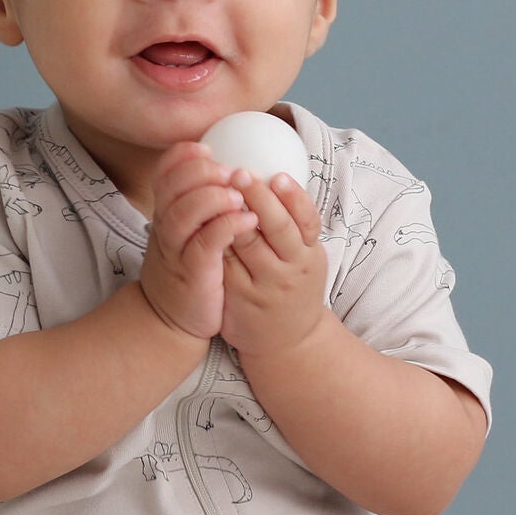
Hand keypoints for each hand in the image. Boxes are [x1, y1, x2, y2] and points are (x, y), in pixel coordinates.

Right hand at [138, 143, 257, 339]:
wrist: (171, 321)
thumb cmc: (189, 270)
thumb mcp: (188, 234)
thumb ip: (199, 204)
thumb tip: (228, 169)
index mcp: (166, 212)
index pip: (165, 173)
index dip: (182, 157)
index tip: (206, 148)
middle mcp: (166, 227)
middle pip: (173, 188)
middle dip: (200, 172)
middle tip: (228, 170)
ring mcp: (176, 250)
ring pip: (184, 214)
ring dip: (213, 198)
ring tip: (239, 195)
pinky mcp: (192, 273)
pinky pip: (205, 245)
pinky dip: (226, 227)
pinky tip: (248, 220)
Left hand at [219, 170, 327, 357]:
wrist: (287, 342)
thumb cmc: (294, 287)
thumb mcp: (307, 258)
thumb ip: (297, 225)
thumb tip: (279, 177)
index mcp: (310, 256)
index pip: (307, 221)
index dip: (293, 197)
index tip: (278, 175)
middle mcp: (291, 271)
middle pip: (276, 228)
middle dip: (258, 198)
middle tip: (239, 172)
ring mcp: (264, 286)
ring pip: (245, 243)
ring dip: (230, 214)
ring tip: (218, 187)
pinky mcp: (238, 298)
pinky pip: (223, 262)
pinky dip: (214, 238)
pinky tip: (205, 218)